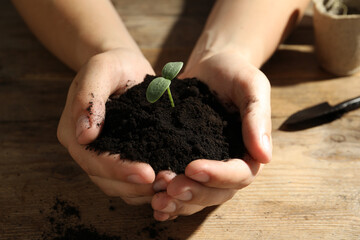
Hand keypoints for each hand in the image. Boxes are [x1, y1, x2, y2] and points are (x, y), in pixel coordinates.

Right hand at [57, 48, 156, 204]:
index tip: (147, 174)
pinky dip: (147, 185)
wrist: (125, 68)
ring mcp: (103, 155)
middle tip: (167, 184)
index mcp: (73, 131)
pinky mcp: (121, 156)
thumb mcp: (100, 69)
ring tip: (171, 185)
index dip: (118, 170)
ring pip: (118, 186)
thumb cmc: (113, 65)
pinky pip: (130, 180)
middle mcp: (85, 148)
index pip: (92, 159)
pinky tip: (168, 181)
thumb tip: (84, 134)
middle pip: (105, 179)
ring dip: (143, 190)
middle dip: (135, 186)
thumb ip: (88, 97)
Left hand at [150, 50, 271, 219]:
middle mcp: (228, 163)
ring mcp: (207, 165)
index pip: (239, 174)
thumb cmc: (234, 73)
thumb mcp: (251, 86)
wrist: (211, 66)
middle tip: (168, 188)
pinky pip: (182, 187)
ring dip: (179, 202)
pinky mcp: (186, 161)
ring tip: (157, 200)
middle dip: (193, 193)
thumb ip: (257, 117)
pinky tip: (154, 204)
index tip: (193, 168)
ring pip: (198, 196)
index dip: (217, 176)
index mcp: (249, 150)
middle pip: (217, 192)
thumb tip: (265, 156)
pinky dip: (170, 200)